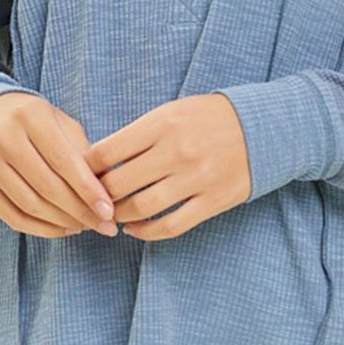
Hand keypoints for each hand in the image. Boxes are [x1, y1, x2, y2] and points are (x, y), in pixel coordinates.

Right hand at [0, 92, 118, 237]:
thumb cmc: (34, 120)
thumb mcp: (60, 122)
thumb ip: (82, 151)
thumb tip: (106, 190)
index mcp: (30, 116)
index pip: (63, 160)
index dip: (88, 189)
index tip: (108, 211)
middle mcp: (4, 138)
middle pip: (47, 186)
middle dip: (80, 211)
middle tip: (104, 226)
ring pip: (30, 205)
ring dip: (63, 222)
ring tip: (86, 226)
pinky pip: (13, 217)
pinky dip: (41, 229)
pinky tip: (62, 229)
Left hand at [86, 93, 251, 239]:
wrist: (262, 127)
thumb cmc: (208, 118)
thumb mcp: (172, 111)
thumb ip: (139, 134)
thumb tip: (99, 161)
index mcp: (162, 123)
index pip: (108, 151)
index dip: (87, 167)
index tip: (81, 175)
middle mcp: (177, 151)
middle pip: (119, 183)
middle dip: (98, 196)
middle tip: (92, 200)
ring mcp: (196, 178)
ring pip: (141, 207)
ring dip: (120, 216)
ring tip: (113, 214)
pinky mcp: (213, 201)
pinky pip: (171, 225)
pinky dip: (146, 233)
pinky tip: (136, 230)